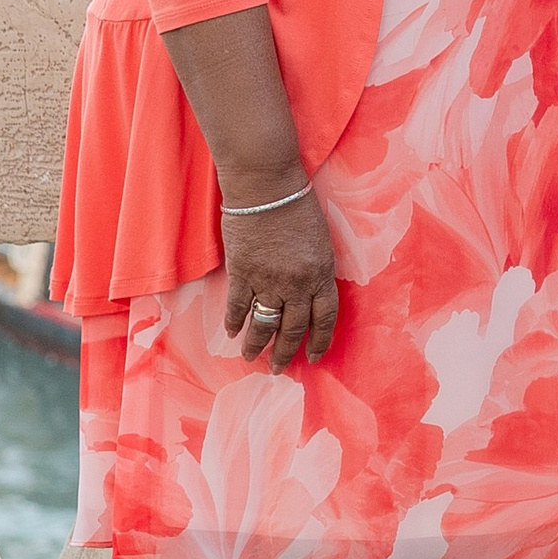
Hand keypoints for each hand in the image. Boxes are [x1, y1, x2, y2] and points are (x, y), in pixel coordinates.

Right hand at [221, 186, 338, 370]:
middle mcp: (297, 284)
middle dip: (286, 353)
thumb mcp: (321, 240)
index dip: (320, 340)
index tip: (315, 356)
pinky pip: (239, 307)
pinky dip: (234, 323)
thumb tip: (311, 292)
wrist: (268, 189)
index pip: (325, 317)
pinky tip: (232, 333)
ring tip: (252, 357)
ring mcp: (268, 281)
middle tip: (279, 370)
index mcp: (321, 273)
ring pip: (264, 324)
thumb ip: (317, 269)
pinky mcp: (242, 274)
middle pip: (293, 329)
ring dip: (257, 344)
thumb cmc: (299, 206)